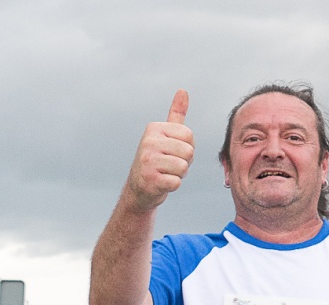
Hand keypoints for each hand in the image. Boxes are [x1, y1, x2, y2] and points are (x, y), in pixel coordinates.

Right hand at [124, 90, 193, 212]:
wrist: (139, 188)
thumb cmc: (156, 160)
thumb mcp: (164, 135)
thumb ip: (175, 114)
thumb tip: (183, 91)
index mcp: (154, 128)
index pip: (189, 136)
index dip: (187, 148)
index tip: (172, 152)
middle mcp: (149, 142)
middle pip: (188, 152)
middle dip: (184, 162)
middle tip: (169, 165)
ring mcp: (148, 161)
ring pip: (183, 167)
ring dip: (178, 175)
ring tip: (165, 173)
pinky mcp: (150, 180)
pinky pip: (176, 182)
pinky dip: (172, 186)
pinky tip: (161, 183)